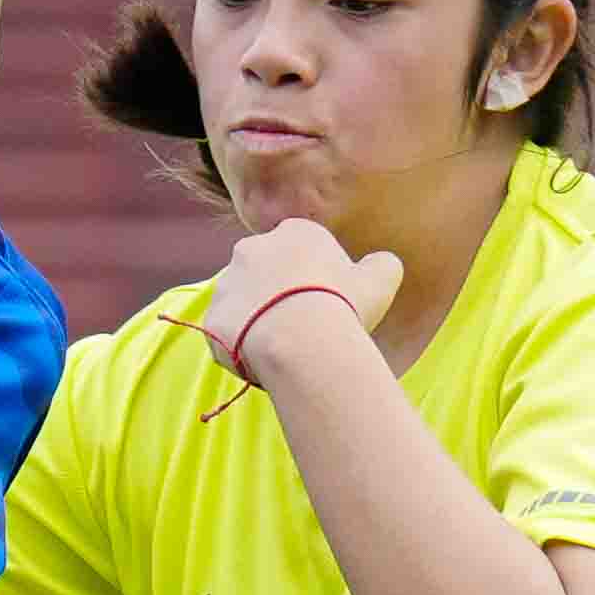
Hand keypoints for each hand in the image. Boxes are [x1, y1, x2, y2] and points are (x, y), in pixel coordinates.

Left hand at [201, 216, 400, 373]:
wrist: (302, 339)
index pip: (302, 249)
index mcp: (293, 232)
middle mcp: (252, 248)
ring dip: (257, 319)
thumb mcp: (382, 278)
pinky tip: (263, 362)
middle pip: (267, 272)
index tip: (328, 300)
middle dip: (279, 293)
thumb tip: (382, 263)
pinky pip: (226, 334)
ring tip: (282, 348)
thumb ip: (382, 264)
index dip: (315, 276)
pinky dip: (241, 346)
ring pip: (243, 303)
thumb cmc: (344, 303)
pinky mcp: (212, 318)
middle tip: (303, 325)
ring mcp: (227, 282)